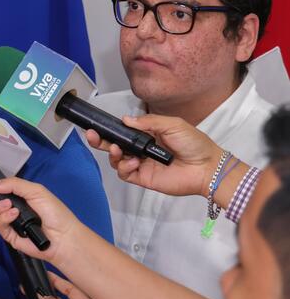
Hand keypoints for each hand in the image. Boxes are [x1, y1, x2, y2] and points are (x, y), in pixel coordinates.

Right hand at [0, 177, 80, 266]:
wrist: (63, 237)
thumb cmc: (54, 212)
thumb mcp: (35, 191)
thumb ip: (13, 184)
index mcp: (16, 196)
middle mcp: (9, 208)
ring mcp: (8, 222)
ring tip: (9, 205)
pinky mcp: (8, 235)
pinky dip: (4, 217)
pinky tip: (14, 215)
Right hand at [85, 114, 222, 196]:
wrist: (207, 167)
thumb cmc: (193, 143)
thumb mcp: (172, 124)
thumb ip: (148, 122)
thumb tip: (125, 120)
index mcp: (146, 135)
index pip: (122, 131)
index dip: (109, 129)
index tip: (97, 125)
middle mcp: (140, 149)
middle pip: (113, 145)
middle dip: (99, 141)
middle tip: (91, 135)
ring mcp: (141, 164)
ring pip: (116, 160)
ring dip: (112, 154)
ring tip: (116, 150)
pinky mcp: (143, 178)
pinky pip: (124, 174)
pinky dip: (124, 167)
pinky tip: (134, 162)